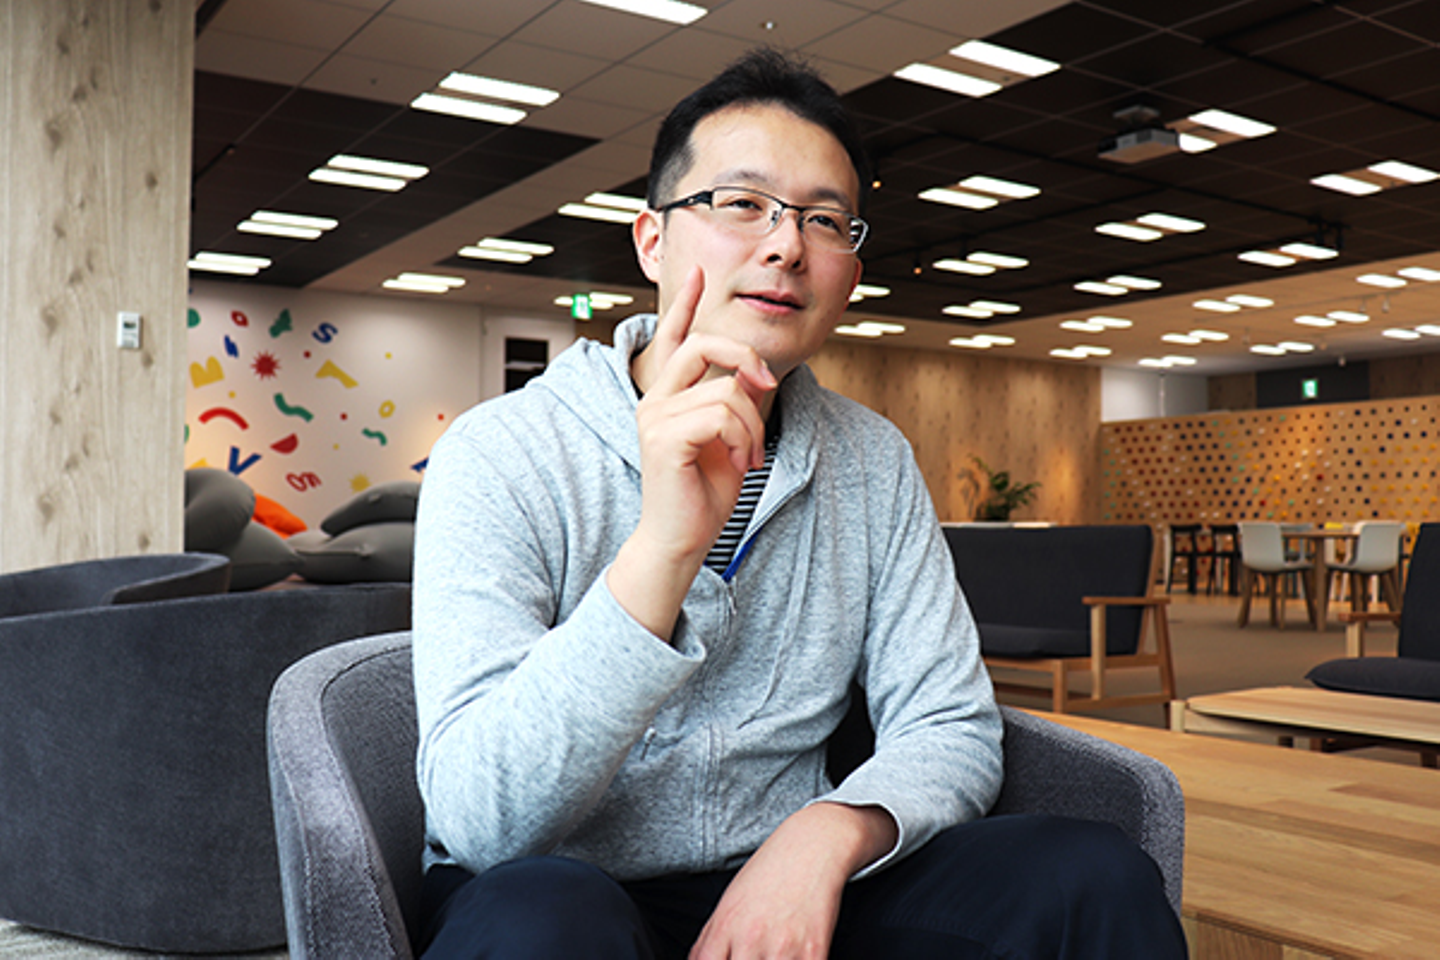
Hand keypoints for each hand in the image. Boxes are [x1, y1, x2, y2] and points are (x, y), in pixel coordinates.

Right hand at [608, 268, 775, 640]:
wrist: (682, 540)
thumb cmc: (703, 496)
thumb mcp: (729, 439)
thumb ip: (734, 403)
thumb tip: (750, 375)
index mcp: (668, 397)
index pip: (673, 340)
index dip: (684, 305)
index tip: (699, 273)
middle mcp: (654, 401)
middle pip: (703, 344)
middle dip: (745, 357)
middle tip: (766, 386)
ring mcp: (655, 417)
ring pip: (727, 390)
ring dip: (753, 424)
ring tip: (750, 455)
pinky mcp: (663, 438)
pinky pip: (721, 414)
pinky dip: (743, 437)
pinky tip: (742, 462)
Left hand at [689, 803, 896, 959]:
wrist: (812, 846)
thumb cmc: (771, 872)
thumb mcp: (730, 901)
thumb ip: (711, 938)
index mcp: (725, 926)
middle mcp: (750, 939)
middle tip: (752, 956)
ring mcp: (782, 948)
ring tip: (773, 955)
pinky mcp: (814, 952)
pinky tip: (793, 956)